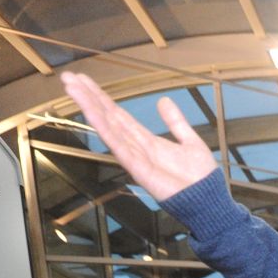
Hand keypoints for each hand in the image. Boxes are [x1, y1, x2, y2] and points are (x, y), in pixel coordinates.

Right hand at [61, 72, 217, 202]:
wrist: (208, 200)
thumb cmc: (201, 177)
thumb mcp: (189, 141)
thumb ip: (175, 122)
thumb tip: (163, 100)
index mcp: (147, 140)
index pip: (118, 115)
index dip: (102, 98)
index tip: (84, 81)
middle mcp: (136, 147)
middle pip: (108, 117)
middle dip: (89, 97)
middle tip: (69, 77)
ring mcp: (134, 158)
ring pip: (108, 127)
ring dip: (89, 107)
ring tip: (72, 88)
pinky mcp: (138, 169)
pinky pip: (118, 146)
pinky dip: (104, 129)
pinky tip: (91, 113)